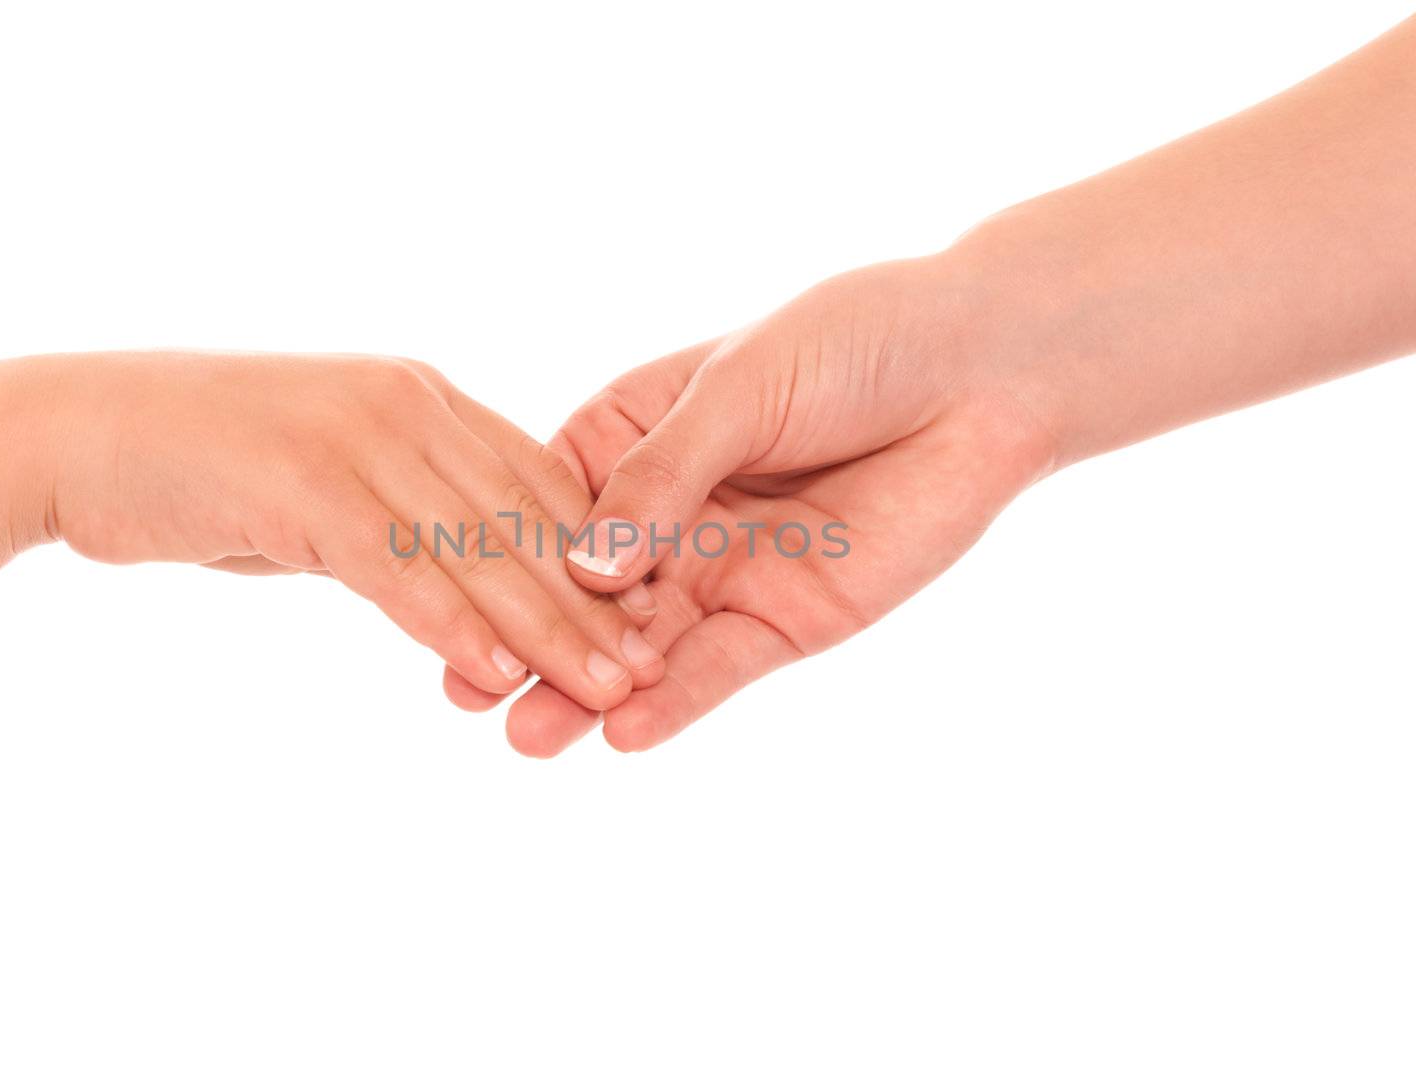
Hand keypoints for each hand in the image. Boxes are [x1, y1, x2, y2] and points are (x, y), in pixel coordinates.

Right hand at [25, 351, 663, 709]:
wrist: (76, 432)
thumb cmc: (204, 465)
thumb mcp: (328, 482)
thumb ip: (399, 516)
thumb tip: (455, 578)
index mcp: (422, 399)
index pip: (537, 483)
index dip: (600, 558)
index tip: (648, 622)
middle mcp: (406, 405)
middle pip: (525, 517)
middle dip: (594, 603)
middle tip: (653, 671)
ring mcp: (355, 436)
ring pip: (477, 544)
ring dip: (547, 625)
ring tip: (609, 687)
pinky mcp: (301, 478)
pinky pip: (394, 562)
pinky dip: (449, 620)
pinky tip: (495, 671)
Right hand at [441, 256, 1054, 753]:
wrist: (982, 370)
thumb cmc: (853, 341)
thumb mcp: (738, 386)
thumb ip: (662, 476)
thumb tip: (585, 566)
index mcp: (634, 437)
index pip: (550, 507)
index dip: (500, 557)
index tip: (443, 603)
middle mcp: (667, 513)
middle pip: (584, 590)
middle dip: (531, 640)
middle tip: (464, 696)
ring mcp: (721, 570)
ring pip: (642, 644)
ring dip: (587, 692)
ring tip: (527, 738)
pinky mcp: (784, 617)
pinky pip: (719, 667)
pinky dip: (675, 700)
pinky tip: (625, 732)